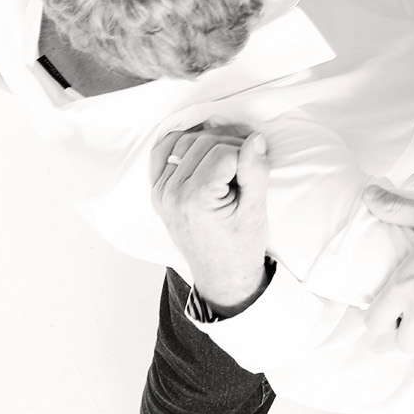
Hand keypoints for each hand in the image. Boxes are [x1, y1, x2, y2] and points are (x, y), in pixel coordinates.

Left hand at [150, 125, 270, 313]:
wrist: (222, 275)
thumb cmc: (241, 246)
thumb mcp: (256, 210)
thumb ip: (255, 171)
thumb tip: (255, 137)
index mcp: (195, 200)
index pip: (224, 151)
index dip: (245, 154)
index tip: (255, 171)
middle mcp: (171, 194)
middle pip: (203, 142)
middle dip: (230, 145)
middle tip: (247, 163)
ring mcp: (161, 192)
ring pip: (184, 142)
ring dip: (209, 142)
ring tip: (229, 159)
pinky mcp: (158, 191)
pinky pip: (163, 152)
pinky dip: (181, 144)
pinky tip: (201, 149)